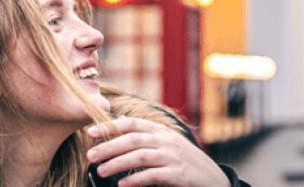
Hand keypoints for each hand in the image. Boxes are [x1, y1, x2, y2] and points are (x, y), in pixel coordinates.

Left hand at [86, 117, 229, 186]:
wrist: (213, 178)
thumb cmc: (185, 161)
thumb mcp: (167, 142)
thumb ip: (145, 134)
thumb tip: (118, 123)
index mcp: (161, 131)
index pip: (132, 124)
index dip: (110, 126)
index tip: (90, 132)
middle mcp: (167, 140)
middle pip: (132, 139)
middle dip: (108, 147)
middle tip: (90, 156)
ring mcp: (173, 157)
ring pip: (140, 156)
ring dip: (117, 164)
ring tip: (101, 171)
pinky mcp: (178, 174)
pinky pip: (153, 175)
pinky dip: (135, 179)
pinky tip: (122, 184)